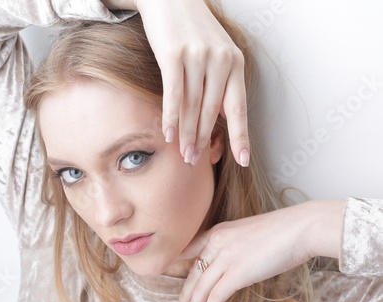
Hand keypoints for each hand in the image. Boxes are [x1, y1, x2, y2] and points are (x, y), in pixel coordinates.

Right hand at [102, 0, 249, 165]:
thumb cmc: (193, 31)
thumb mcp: (217, 52)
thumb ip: (221, 82)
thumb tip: (220, 117)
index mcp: (235, 63)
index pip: (238, 107)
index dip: (240, 135)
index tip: (242, 159)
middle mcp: (220, 60)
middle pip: (211, 111)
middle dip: (202, 140)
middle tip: (194, 161)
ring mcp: (197, 57)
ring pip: (192, 106)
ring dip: (186, 134)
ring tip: (184, 154)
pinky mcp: (174, 55)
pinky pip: (174, 94)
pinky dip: (170, 117)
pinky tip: (167, 133)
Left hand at [175, 200, 343, 301]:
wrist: (299, 228)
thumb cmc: (281, 230)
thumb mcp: (248, 232)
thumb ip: (234, 245)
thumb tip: (233, 262)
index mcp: (218, 231)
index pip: (190, 247)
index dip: (177, 261)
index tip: (169, 272)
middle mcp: (217, 243)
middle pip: (194, 272)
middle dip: (186, 293)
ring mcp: (226, 258)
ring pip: (202, 287)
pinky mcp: (237, 273)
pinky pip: (216, 296)